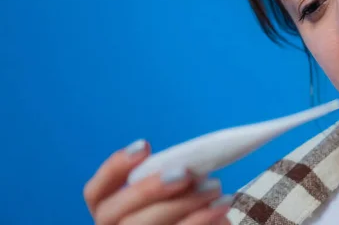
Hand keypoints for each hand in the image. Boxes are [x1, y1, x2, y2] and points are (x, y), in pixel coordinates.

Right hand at [83, 139, 231, 224]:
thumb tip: (193, 166)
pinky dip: (198, 222)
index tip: (145, 146)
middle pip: (114, 213)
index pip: (95, 193)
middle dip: (149, 189)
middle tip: (187, 173)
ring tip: (215, 188)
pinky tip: (220, 210)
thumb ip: (173, 182)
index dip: (114, 168)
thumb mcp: (178, 196)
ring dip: (182, 205)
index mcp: (113, 213)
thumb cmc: (190, 212)